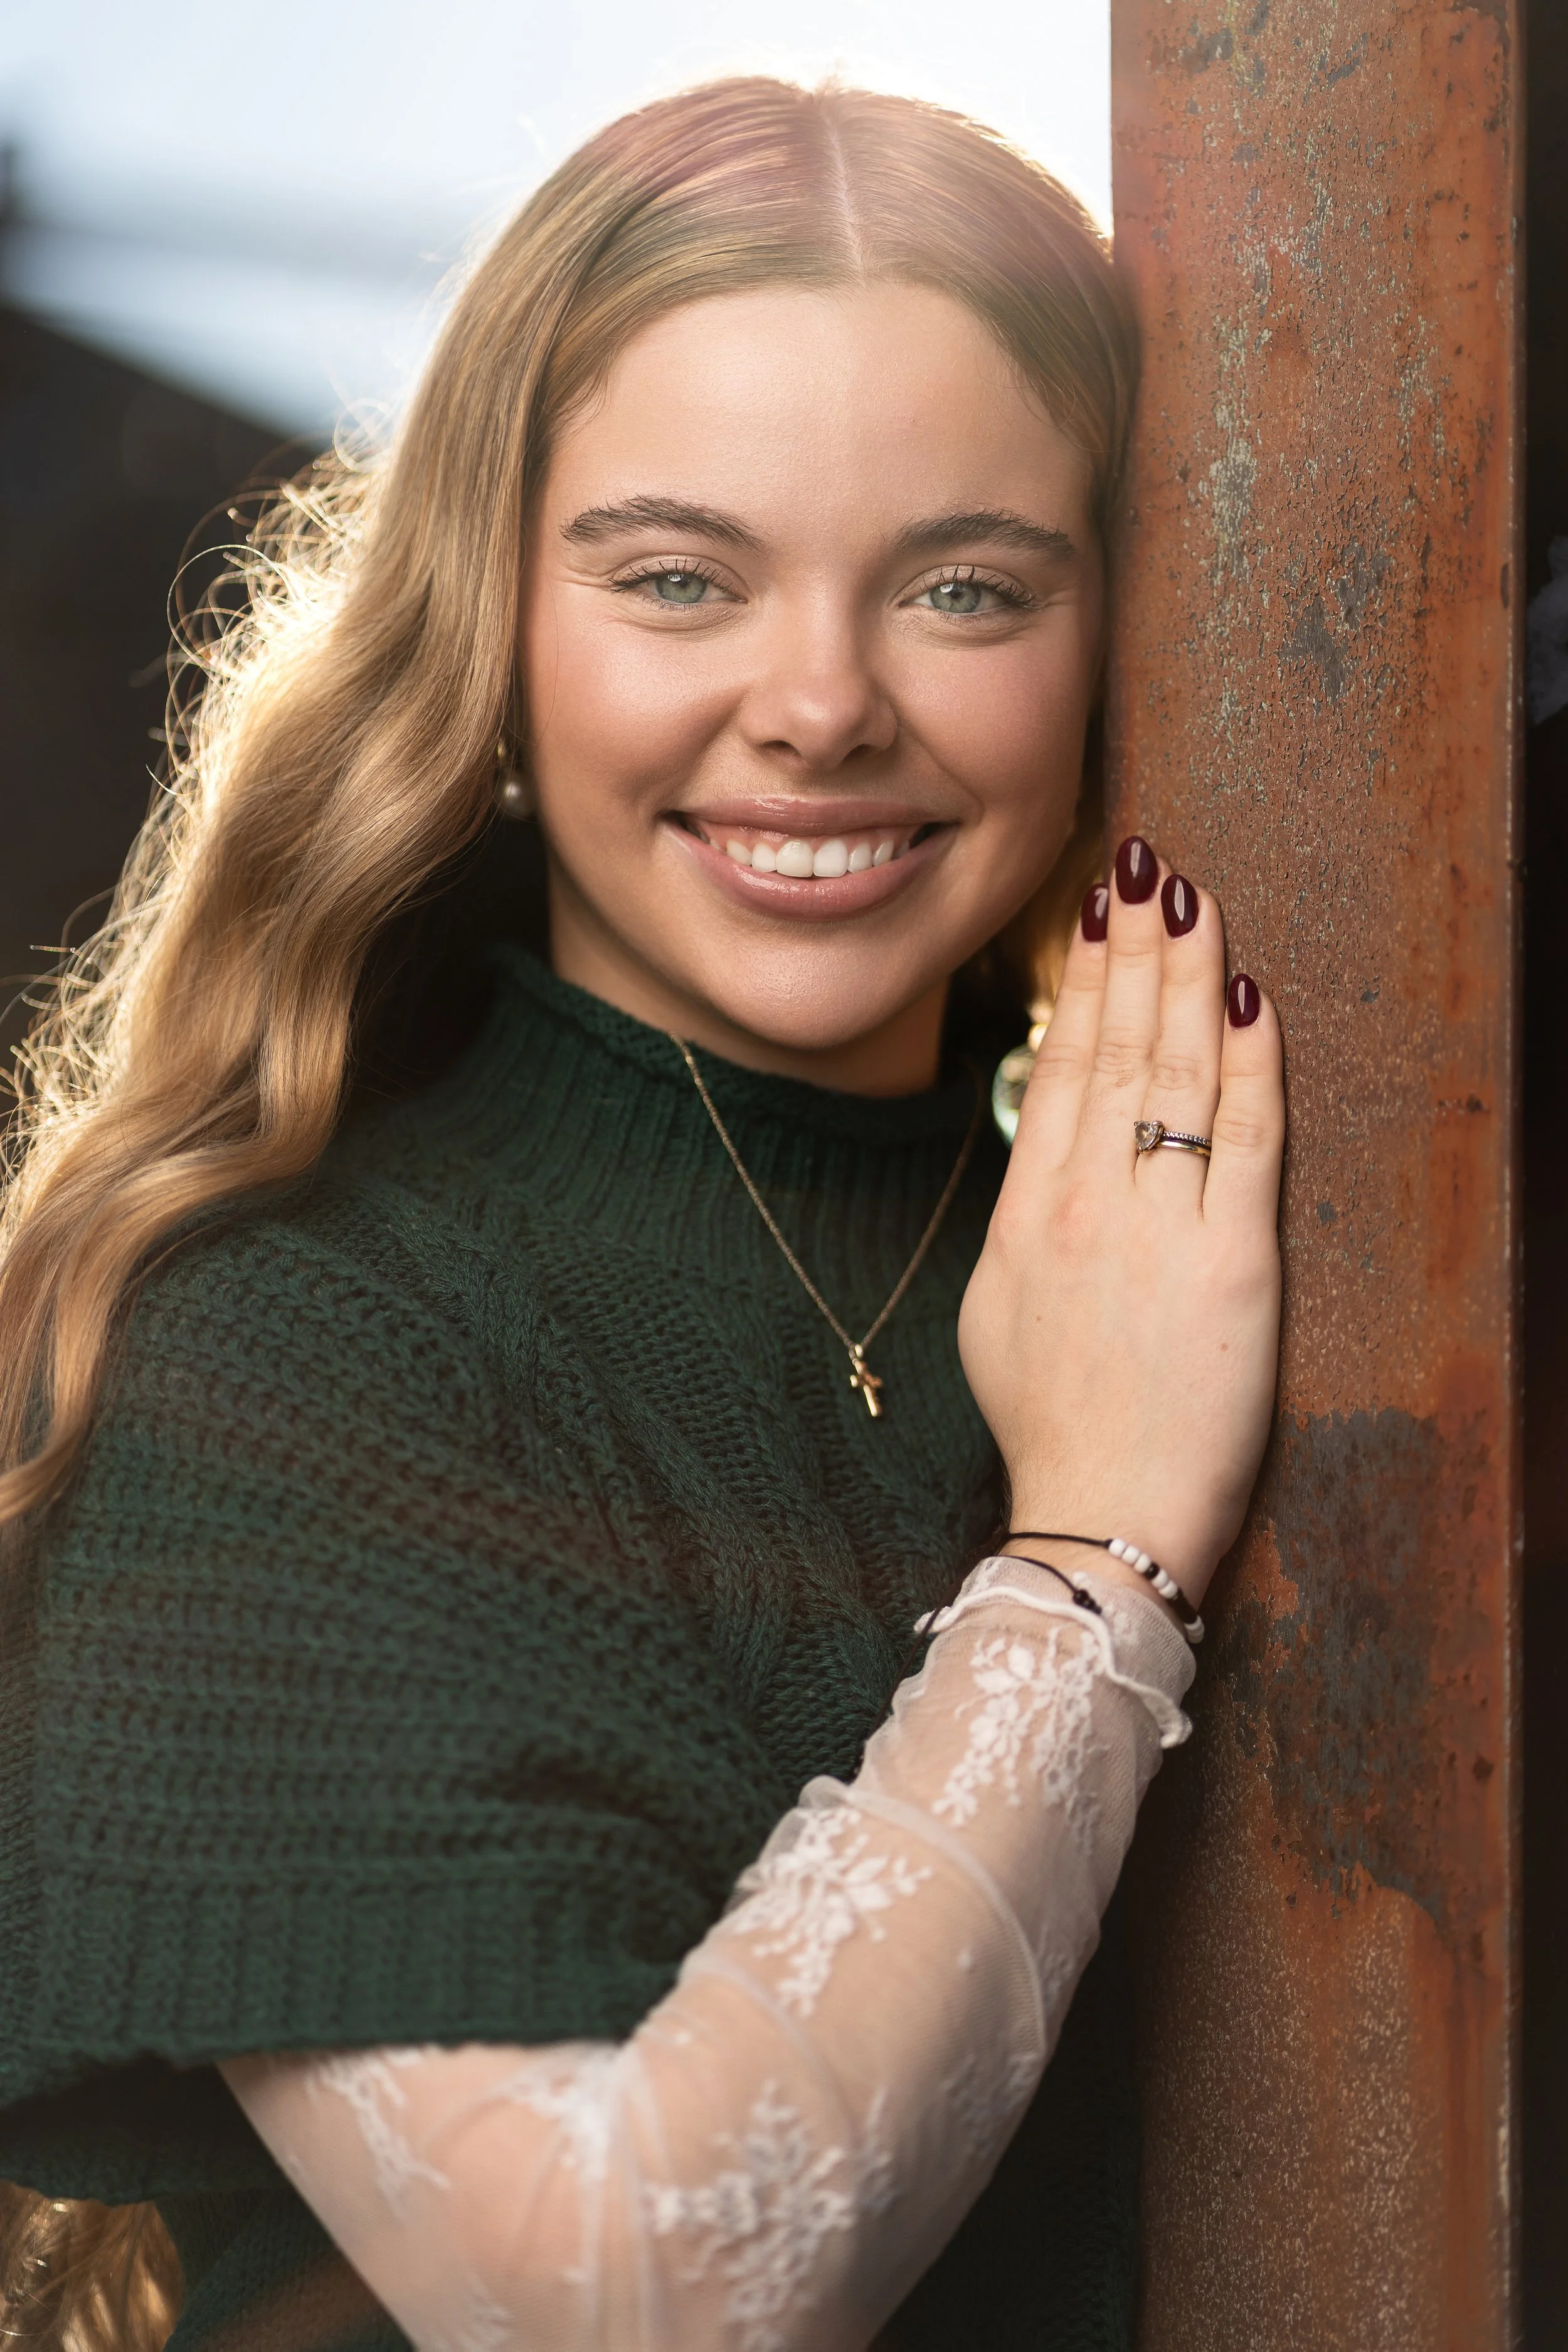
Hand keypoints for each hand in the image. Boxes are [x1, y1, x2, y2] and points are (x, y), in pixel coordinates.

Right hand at [958, 839, 1283, 1604]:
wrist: (1098, 1517)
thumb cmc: (1050, 1426)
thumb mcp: (999, 1310)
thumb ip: (1024, 1219)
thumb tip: (1048, 1149)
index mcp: (1026, 1215)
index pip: (1061, 1069)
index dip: (1084, 981)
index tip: (1099, 913)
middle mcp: (1087, 1206)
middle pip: (1116, 1050)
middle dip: (1137, 948)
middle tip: (1148, 864)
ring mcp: (1158, 1230)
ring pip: (1175, 1076)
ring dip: (1189, 978)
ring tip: (1195, 901)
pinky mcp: (1231, 1264)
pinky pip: (1243, 1140)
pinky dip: (1247, 1064)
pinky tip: (1248, 999)